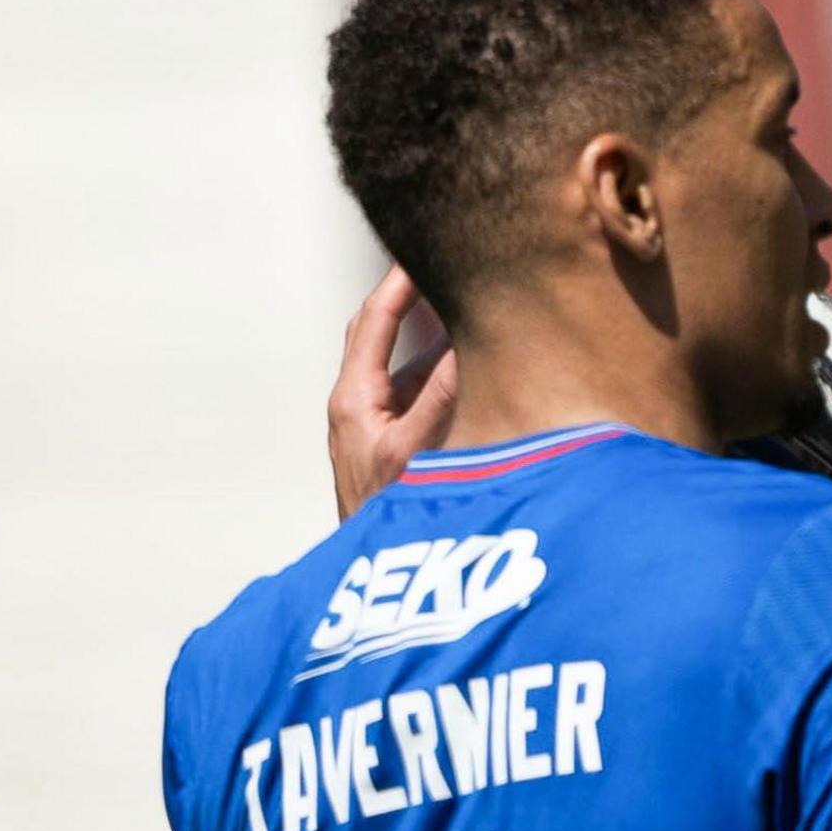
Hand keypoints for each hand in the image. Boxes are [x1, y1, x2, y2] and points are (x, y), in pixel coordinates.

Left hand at [330, 263, 455, 516]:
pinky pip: (424, 394)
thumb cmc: (389, 514)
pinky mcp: (399, 445)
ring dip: (436, 339)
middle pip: (382, 336)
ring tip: (469, 310)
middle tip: (440, 268)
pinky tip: (478, 369)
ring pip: (407, 366)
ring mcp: (379, 426)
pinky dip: (448, 374)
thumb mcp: (416, 449)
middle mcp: (361, 406)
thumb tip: (469, 344)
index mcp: (354, 400)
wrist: (380, 577)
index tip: (420, 253)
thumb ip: (442, 395)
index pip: (372, 323)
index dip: (397, 286)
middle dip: (410, 300)